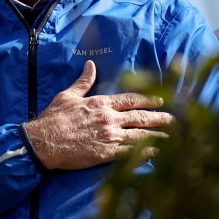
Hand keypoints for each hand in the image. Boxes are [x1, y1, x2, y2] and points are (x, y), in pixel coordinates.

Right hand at [22, 60, 171, 169]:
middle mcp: (109, 118)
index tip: (160, 101)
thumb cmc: (53, 118)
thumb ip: (83, 81)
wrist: (43, 142)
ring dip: (158, 136)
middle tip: (175, 120)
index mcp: (101, 103)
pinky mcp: (106, 153)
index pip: (131, 99)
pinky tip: (156, 153)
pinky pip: (131, 153)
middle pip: (141, 117)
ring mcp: (109, 136)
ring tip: (172, 138)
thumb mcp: (67, 95)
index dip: (148, 100)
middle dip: (160, 118)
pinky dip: (145, 152)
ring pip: (140, 135)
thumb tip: (90, 64)